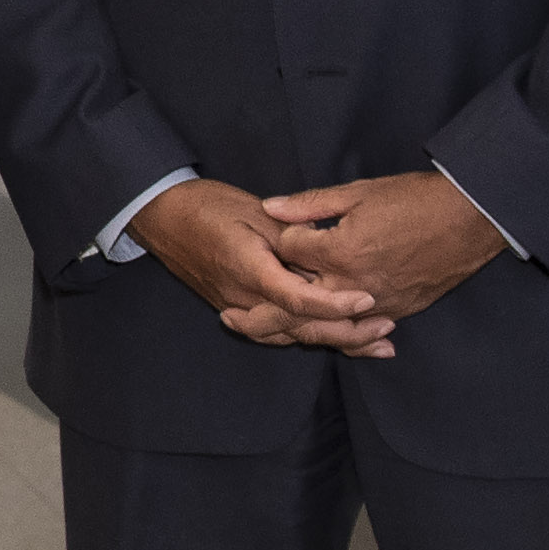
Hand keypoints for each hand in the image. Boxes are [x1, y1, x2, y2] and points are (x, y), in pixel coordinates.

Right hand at [129, 176, 392, 352]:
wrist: (162, 217)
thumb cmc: (208, 206)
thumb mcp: (255, 210)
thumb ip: (293, 236)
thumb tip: (328, 254)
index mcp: (249, 268)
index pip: (297, 299)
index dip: (335, 304)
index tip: (369, 299)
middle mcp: (243, 297)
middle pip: (298, 327)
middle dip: (346, 332)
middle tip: (386, 329)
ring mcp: (237, 307)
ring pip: (289, 336)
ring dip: (333, 341)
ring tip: (375, 343)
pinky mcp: (236, 309)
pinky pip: (274, 334)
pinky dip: (306, 338)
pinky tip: (334, 340)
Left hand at [256, 170, 504, 344]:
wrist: (471, 218)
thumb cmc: (416, 200)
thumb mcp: (358, 192)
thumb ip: (309, 204)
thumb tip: (269, 207)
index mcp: (339, 251)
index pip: (287, 251)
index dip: (285, 237)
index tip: (291, 230)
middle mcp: (352, 284)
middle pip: (295, 300)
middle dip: (269, 300)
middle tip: (239, 309)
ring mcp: (376, 303)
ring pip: (324, 324)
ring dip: (299, 321)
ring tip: (276, 319)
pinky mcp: (397, 311)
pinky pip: (359, 331)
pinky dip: (340, 331)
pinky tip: (326, 327)